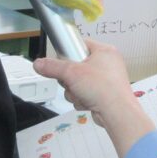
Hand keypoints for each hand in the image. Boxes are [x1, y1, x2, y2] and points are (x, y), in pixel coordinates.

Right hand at [34, 40, 154, 157]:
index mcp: (104, 51)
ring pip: (78, 82)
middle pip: (76, 65)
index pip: (80, 44)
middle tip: (72, 80)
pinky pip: (84, 92)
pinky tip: (86, 102)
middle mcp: (107, 64)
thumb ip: (53, 67)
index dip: (68, 51)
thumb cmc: (103, 88)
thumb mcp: (71, 73)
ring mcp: (106, 79)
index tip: (61, 60)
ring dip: (74, 91)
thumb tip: (39, 64)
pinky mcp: (103, 93)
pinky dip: (82, 98)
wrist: (117, 113)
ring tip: (81, 93)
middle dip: (69, 78)